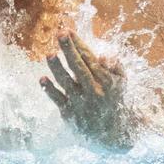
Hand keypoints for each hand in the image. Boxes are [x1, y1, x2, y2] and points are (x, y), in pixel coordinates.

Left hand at [40, 31, 136, 147]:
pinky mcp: (69, 113)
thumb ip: (115, 65)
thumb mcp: (121, 81)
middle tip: (60, 33)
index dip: (79, 44)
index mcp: (107, 81)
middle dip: (69, 49)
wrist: (113, 132)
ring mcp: (81, 103)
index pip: (90, 58)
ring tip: (49, 54)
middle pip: (78, 67)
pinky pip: (58, 100)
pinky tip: (42, 78)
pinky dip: (50, 90)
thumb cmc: (115, 99)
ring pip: (66, 82)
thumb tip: (102, 55)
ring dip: (57, 68)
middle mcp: (94, 91)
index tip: (69, 30)